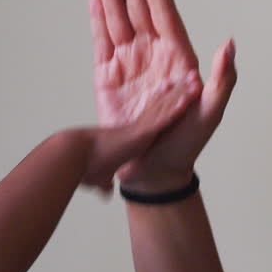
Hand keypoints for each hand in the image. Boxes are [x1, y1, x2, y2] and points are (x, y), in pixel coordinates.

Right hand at [80, 73, 200, 189]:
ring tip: (195, 80)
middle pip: (162, 107)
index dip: (166, 107)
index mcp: (132, 138)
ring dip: (182, 95)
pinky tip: (189, 100)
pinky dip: (176, 109)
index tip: (176, 97)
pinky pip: (163, 119)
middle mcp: (138, 130)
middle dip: (178, 93)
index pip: (153, 119)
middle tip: (192, 79)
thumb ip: (104, 182)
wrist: (75, 158)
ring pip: (166, 107)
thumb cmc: (84, 167)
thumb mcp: (99, 177)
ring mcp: (141, 129)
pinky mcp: (141, 134)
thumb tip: (105, 193)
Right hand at [90, 0, 236, 192]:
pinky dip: (97, 12)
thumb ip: (222, 81)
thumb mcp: (211, 114)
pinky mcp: (109, 74)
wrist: (155, 172)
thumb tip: (230, 45)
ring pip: (117, 12)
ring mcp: (130, 60)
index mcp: (177, 54)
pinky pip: (102, 36)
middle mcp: (153, 50)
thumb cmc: (185, 144)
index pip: (162, 6)